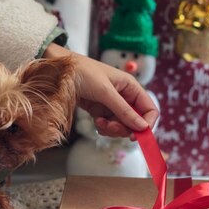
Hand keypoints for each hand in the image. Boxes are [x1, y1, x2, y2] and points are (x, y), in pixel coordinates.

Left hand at [43, 43, 158, 138]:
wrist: (58, 71)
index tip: (136, 136)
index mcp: (131, 87)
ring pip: (122, 126)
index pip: (150, 109)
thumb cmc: (83, 73)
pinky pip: (109, 126)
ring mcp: (113, 105)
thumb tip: (143, 127)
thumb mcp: (105, 92)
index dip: (147, 124)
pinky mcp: (101, 111)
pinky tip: (95, 120)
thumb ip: (124, 111)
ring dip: (112, 129)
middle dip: (124, 128)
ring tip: (99, 122)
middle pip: (136, 122)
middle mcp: (125, 97)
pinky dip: (104, 127)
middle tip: (110, 127)